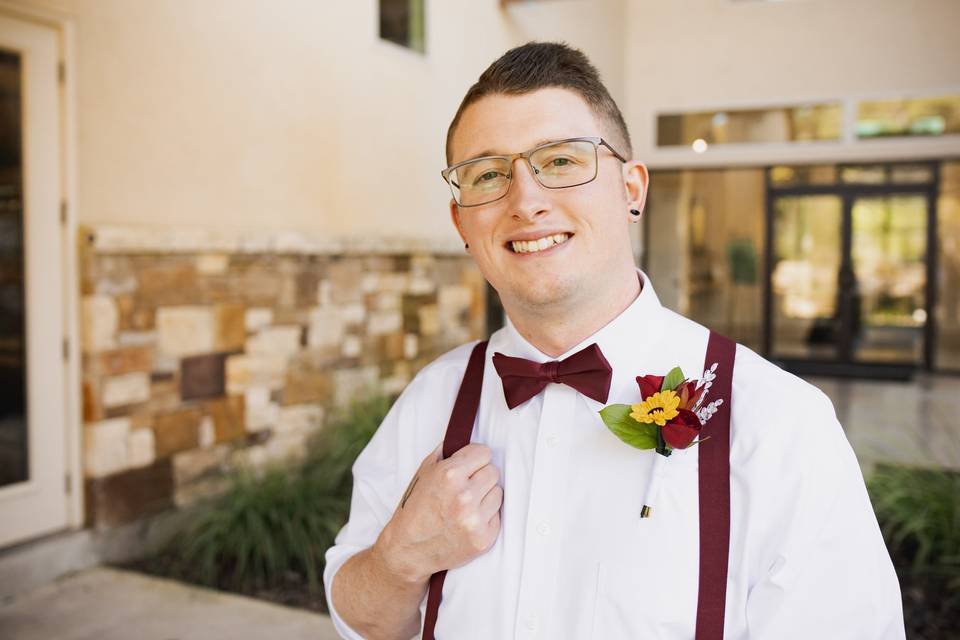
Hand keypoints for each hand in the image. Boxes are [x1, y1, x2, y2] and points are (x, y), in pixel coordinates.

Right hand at [376, 442, 502, 582]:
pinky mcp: (483, 539)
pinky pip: (497, 516)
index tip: (468, 466)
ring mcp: (474, 519)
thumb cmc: (415, 507)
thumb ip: (446, 452)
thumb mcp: (424, 472)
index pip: (484, 453)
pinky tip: (468, 521)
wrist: (408, 549)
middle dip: (480, 477)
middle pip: (493, 472)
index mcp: (450, 475)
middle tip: (465, 487)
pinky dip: (486, 517)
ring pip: (498, 493)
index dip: (475, 459)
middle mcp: (464, 496)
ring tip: (466, 505)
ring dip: (485, 497)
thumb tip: (463, 435)